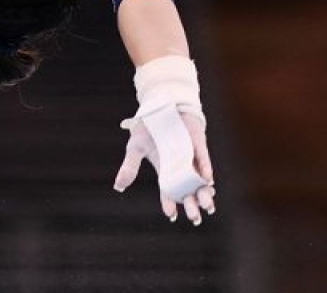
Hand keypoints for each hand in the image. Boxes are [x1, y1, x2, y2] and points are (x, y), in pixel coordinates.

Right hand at [113, 105, 216, 224]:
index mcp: (164, 172)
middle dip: (192, 206)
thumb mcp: (135, 148)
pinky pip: (203, 159)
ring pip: (199, 180)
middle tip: (195, 220)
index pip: (168, 192)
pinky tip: (208, 180)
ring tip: (208, 207)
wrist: (161, 106)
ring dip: (204, 194)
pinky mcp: (197, 145)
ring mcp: (190, 158)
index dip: (170, 204)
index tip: (172, 216)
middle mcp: (180, 169)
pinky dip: (205, 169)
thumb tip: (118, 187)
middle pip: (187, 192)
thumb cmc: (149, 129)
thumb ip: (129, 167)